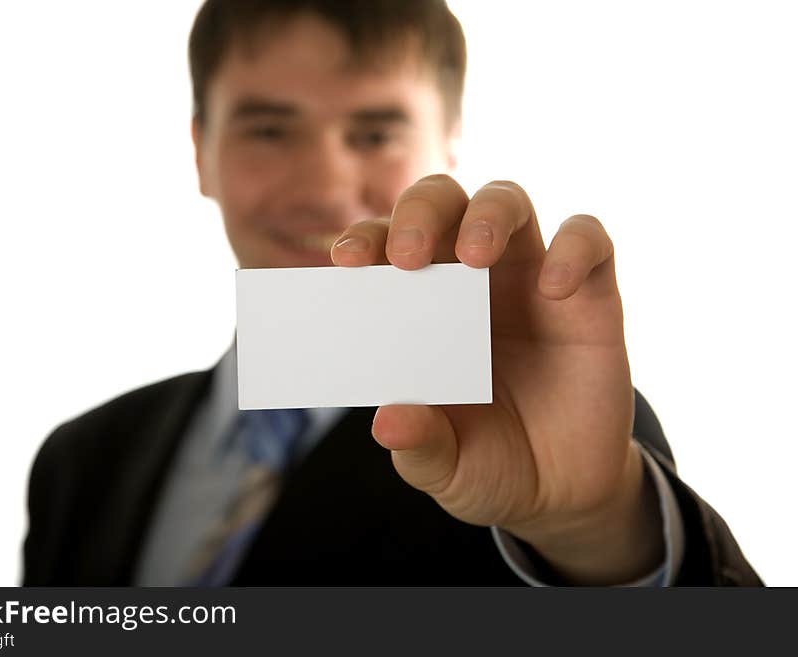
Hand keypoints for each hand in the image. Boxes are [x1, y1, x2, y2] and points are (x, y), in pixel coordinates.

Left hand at [330, 175, 663, 583]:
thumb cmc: (487, 462)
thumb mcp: (446, 467)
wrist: (561, 490)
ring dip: (488, 214)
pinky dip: (574, 249)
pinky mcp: (590, 294)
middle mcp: (470, 279)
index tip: (346, 261)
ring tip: (476, 256)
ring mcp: (530, 279)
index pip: (385, 248)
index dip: (365, 241)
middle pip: (443, 202)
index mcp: (420, 307)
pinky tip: (556, 289)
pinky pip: (589, 240)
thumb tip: (389, 421)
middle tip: (407, 255)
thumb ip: (418, 444)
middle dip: (420, 214)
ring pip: (509, 201)